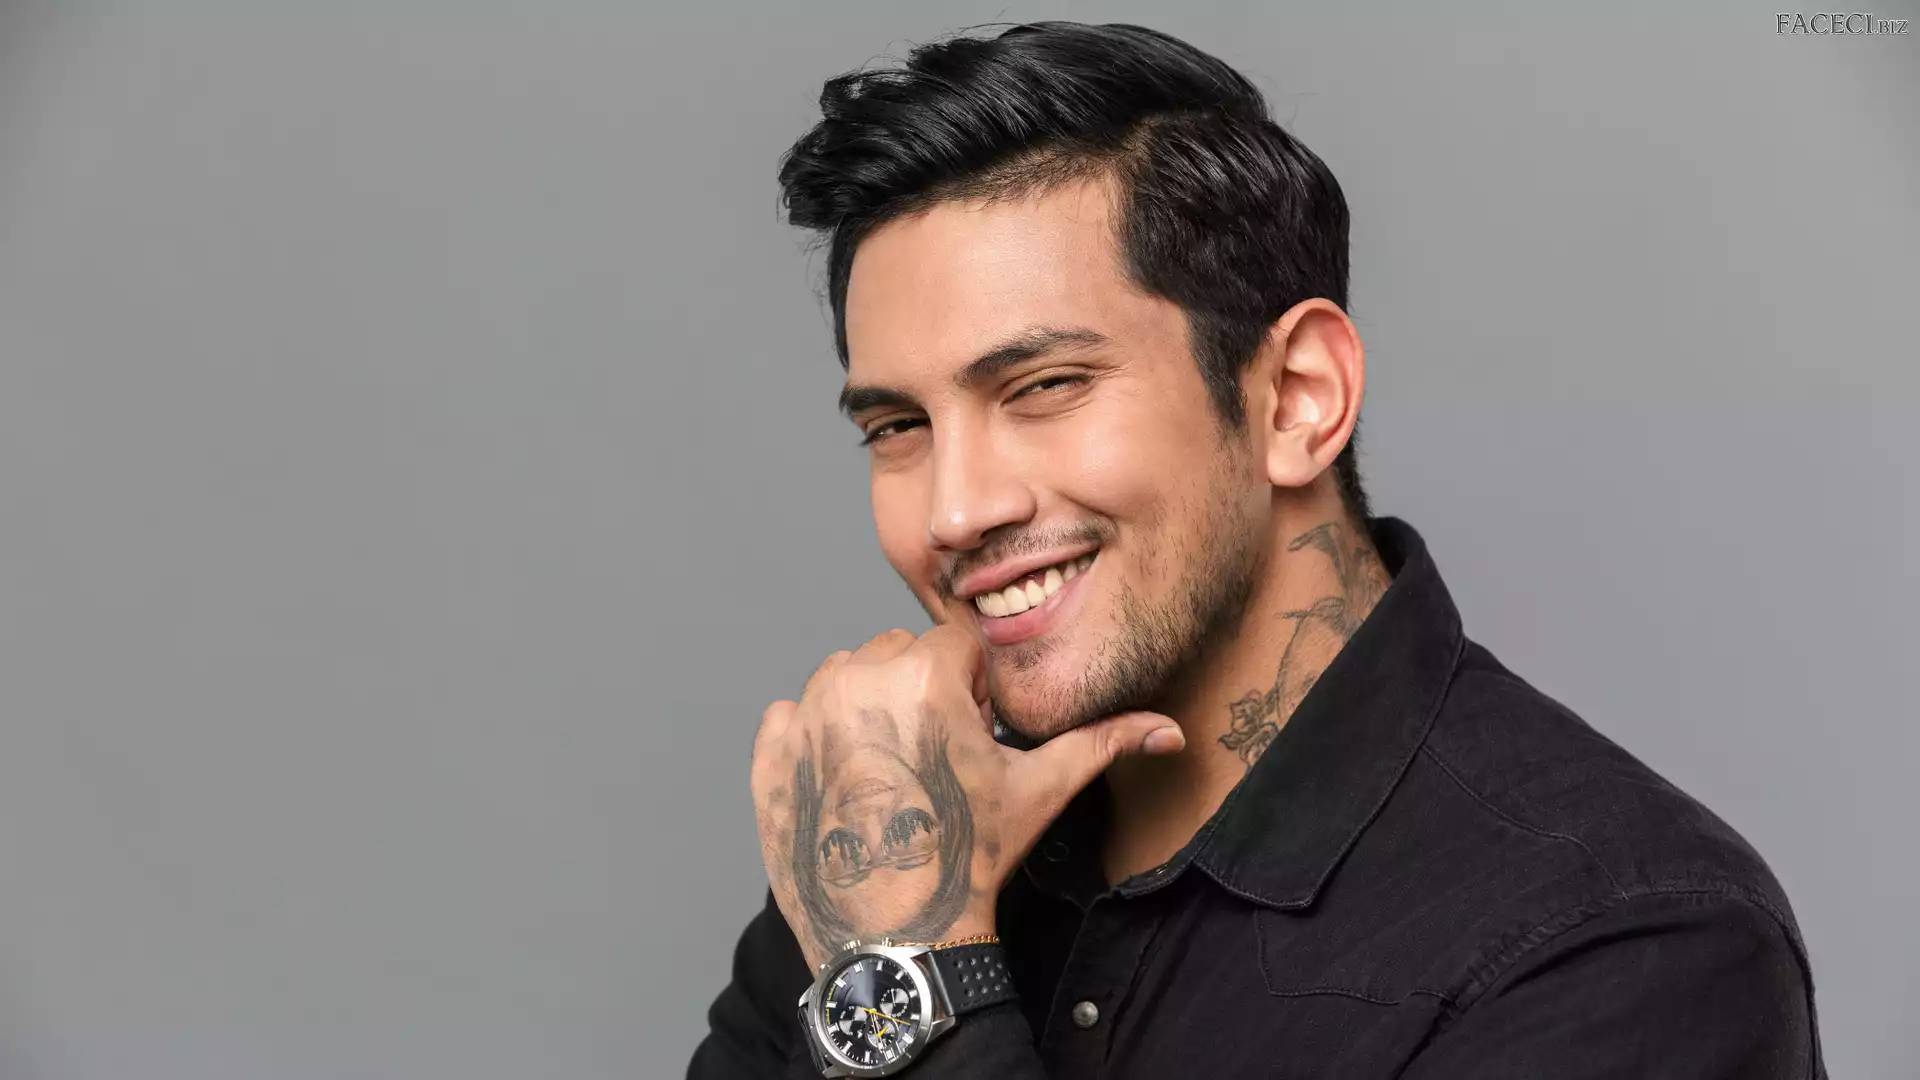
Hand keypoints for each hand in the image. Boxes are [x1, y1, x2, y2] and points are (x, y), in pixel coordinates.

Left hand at [751, 624, 1185, 969]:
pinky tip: (851, 784)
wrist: (894, 937)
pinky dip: (817, 738)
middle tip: (938, 756)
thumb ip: (1102, 743)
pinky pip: (794, 716)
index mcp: (923, 674)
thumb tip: (1170, 731)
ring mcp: (805, 714)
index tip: (973, 729)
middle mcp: (856, 680)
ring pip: (845, 677)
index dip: (971, 685)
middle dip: (920, 691)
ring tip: (895, 773)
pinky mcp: (769, 752)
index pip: (954, 642)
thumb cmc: (968, 859)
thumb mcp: (1040, 792)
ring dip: (869, 708)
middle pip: (897, 653)